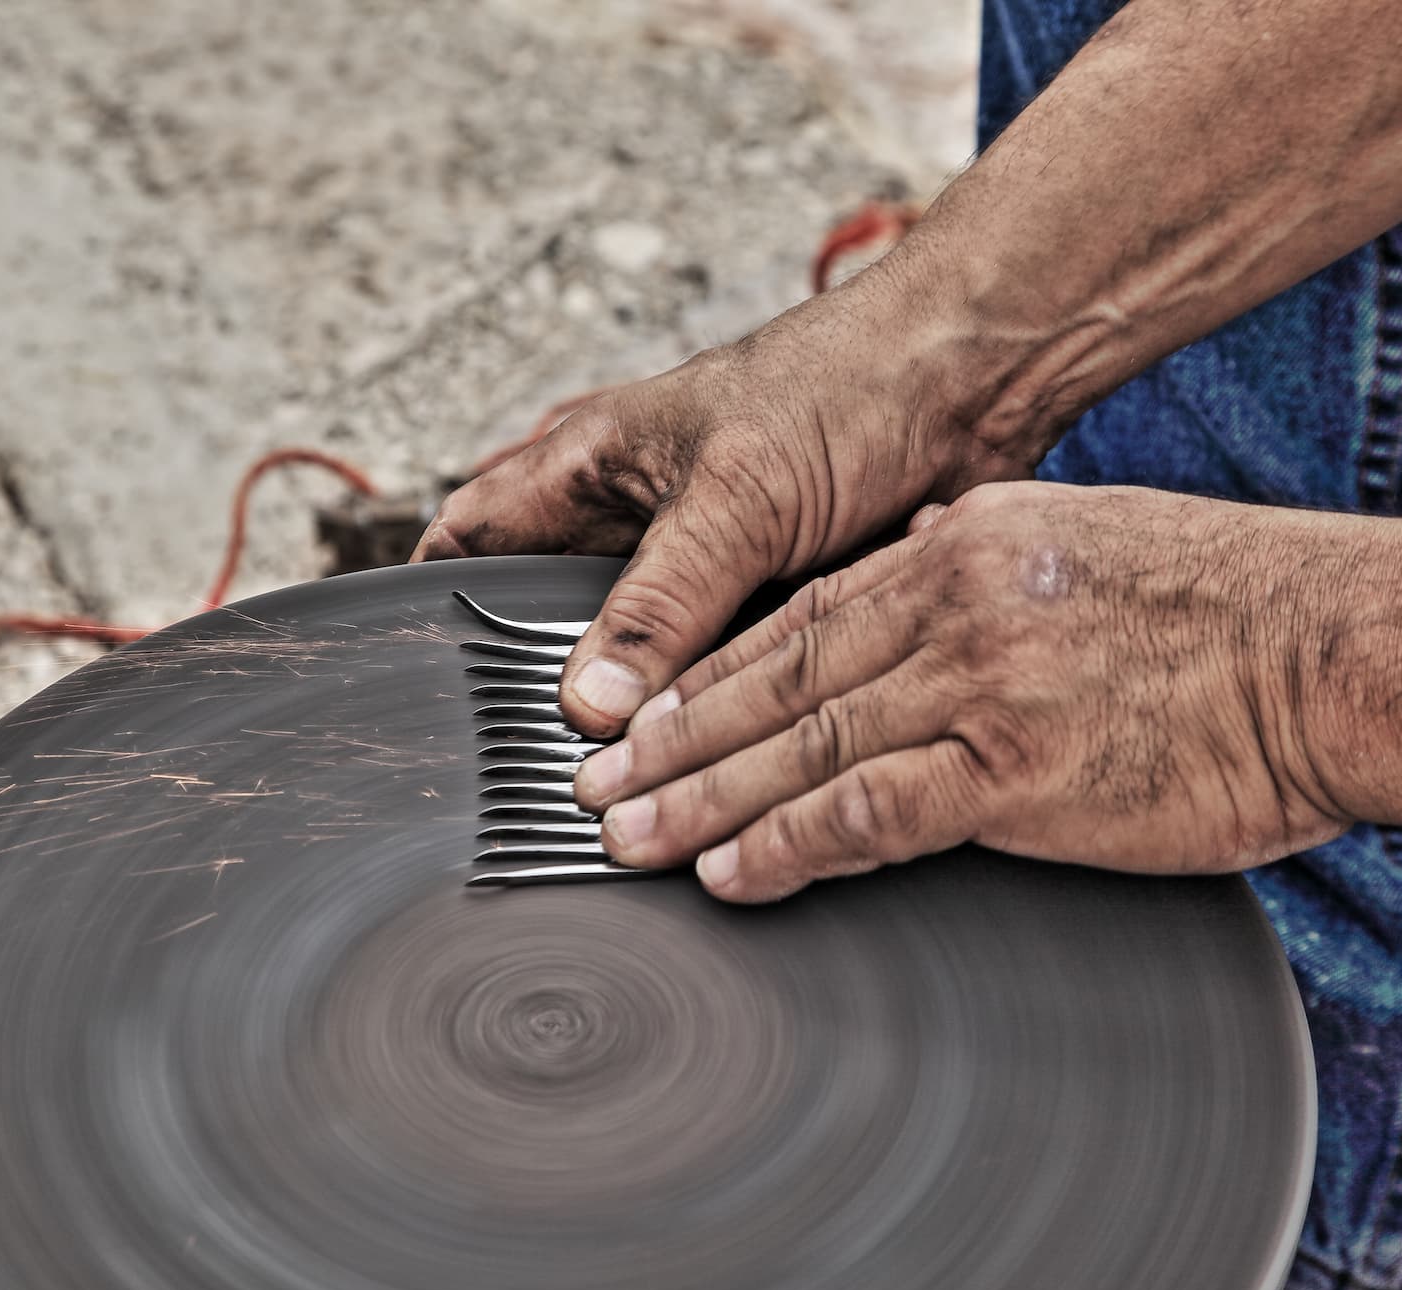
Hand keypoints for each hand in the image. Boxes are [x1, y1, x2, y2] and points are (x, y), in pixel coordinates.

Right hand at [411, 254, 1047, 736]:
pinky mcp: (767, 605)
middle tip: (534, 771)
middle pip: (548, 619)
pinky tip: (708, 767)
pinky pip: (717, 676)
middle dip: (539, 687)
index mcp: (591, 463)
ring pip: (636, 663)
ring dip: (634, 717)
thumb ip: (658, 602)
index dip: (436, 606)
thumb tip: (588, 705)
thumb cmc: (849, 387)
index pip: (472, 538)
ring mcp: (701, 568)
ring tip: (617, 793)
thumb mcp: (736, 495)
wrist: (978, 383)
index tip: (423, 691)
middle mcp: (635, 520)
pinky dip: (710, 715)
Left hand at [571, 482, 1352, 901]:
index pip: (800, 619)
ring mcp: (978, 685)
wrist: (1336, 649)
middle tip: (592, 787)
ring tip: (628, 839)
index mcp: (962, 548)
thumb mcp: (1086, 534)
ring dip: (700, 800)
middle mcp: (951, 605)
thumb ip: (984, 556)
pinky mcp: (1016, 770)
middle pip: (774, 682)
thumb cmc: (1230, 601)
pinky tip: (732, 871)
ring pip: (799, 746)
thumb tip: (913, 563)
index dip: (708, 674)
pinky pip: (870, 812)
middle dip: (670, 740)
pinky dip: (788, 843)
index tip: (643, 715)